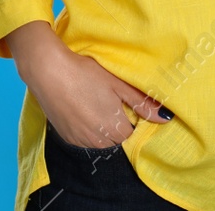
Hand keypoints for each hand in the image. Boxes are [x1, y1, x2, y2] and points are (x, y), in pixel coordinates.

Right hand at [5, 21, 170, 147]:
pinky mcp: (66, 136)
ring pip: (100, 142)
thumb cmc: (86, 73)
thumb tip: (166, 118)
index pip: (133, 135)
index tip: (129, 105)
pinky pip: (84, 140)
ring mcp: (79, 140)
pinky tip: (85, 110)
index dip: (134, 120)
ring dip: (104, 130)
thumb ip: (142, 103)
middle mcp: (96, 140)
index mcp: (113, 128)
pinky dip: (89, 130)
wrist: (48, 71)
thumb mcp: (118, 84)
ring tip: (99, 105)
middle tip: (114, 103)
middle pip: (116, 140)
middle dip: (120, 126)